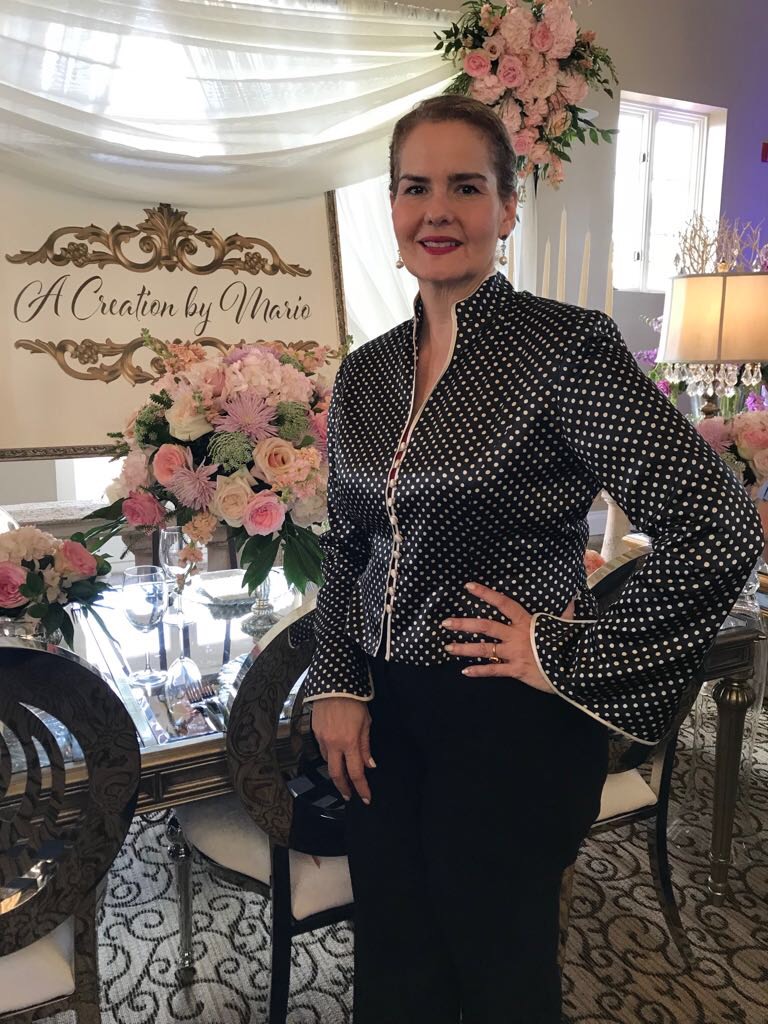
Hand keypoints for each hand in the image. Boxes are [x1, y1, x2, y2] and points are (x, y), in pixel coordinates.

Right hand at [310, 697, 373, 803]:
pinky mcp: (315, 732)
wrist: (334, 684)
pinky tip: (335, 755)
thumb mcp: (366, 723)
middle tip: (349, 796)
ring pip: (328, 762)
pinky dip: (330, 756)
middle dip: (343, 788)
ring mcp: (322, 739)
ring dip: (336, 771)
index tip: (366, 798)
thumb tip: (369, 764)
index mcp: (350, 742)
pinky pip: (322, 749)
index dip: (361, 788)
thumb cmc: (354, 701)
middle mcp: (334, 744)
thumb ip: (366, 746)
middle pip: (336, 775)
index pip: (356, 773)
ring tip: (343, 775)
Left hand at [441, 581, 575, 692]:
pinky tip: (465, 671)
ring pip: (484, 649)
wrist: (574, 668)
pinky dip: (479, 671)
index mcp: (526, 621)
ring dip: (464, 648)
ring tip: (447, 647)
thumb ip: (565, 613)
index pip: (503, 603)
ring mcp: (514, 653)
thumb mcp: (565, 626)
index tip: (468, 586)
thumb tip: (574, 598)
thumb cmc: (569, 645)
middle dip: (463, 624)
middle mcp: (516, 635)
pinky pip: (493, 670)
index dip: (485, 594)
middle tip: (445, 622)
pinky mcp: (516, 670)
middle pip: (485, 626)